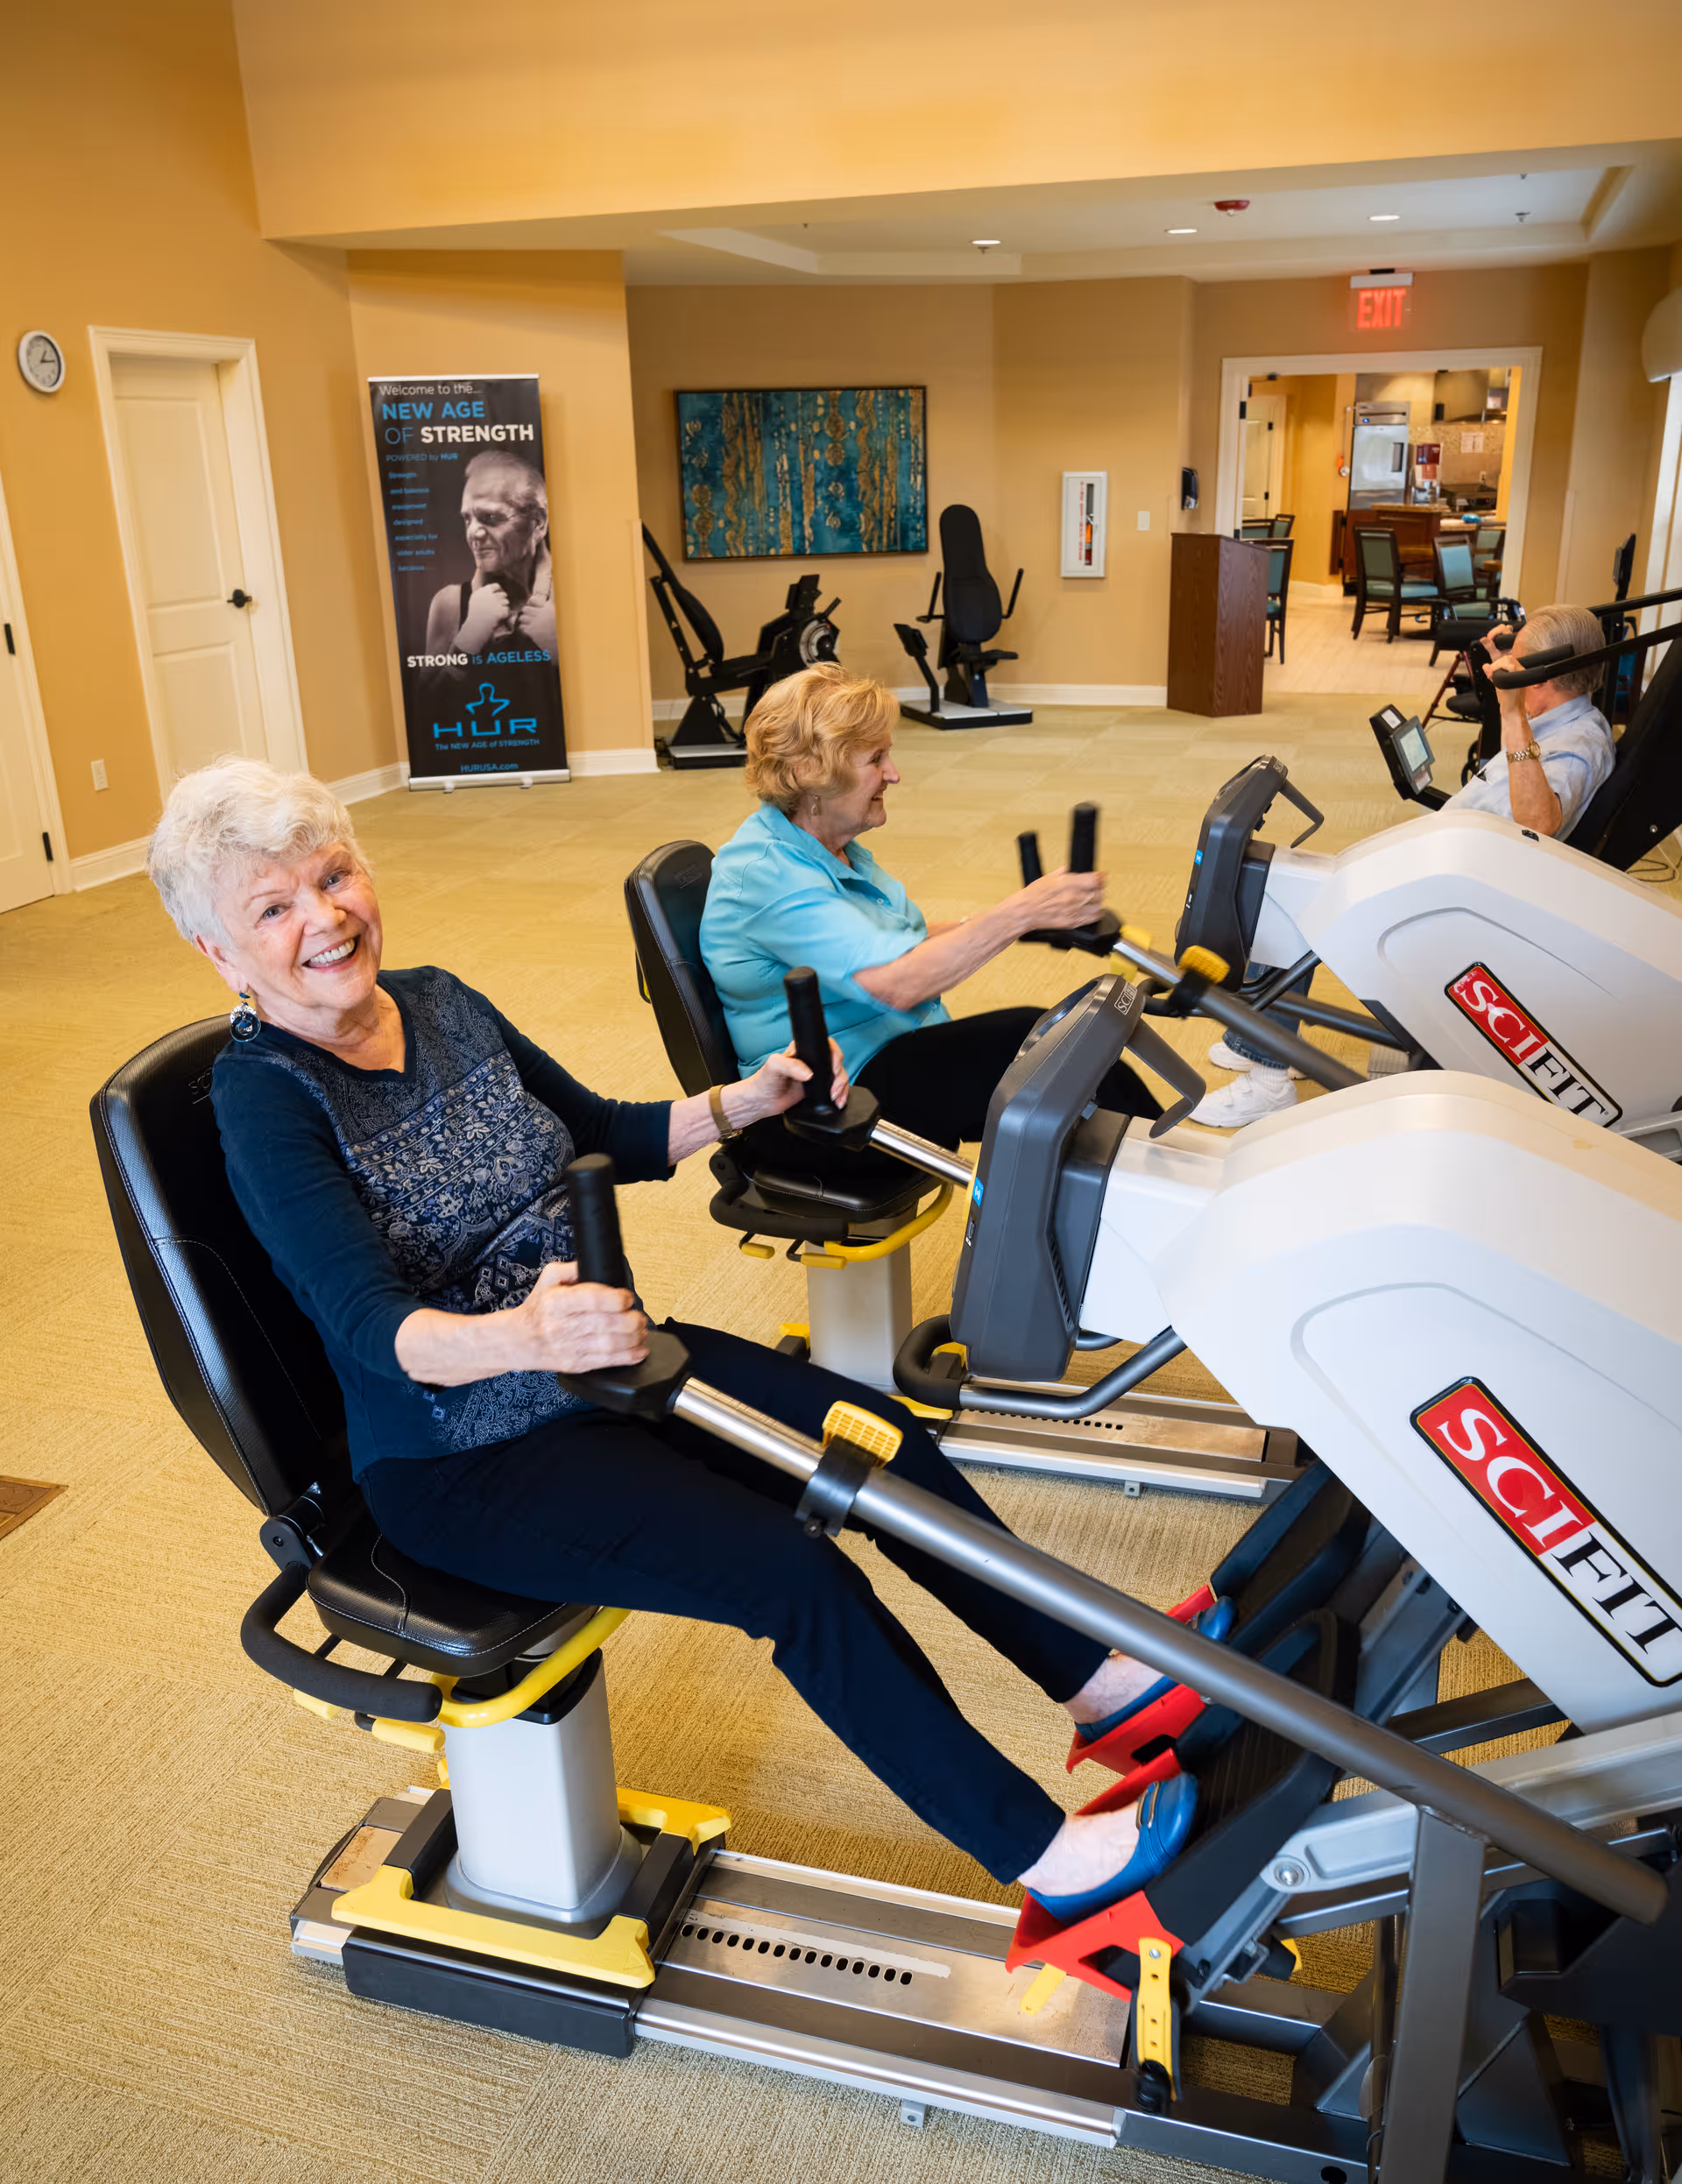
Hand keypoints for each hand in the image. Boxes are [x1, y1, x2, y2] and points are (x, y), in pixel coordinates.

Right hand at [455, 583, 510, 653]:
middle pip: (503, 594)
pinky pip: (507, 610)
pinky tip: (499, 619)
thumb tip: (496, 590)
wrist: (475, 628)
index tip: (500, 597)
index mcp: (481, 591)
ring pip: (506, 602)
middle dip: (503, 600)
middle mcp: (488, 594)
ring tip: (498, 614)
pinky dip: (505, 615)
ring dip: (504, 608)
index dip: (499, 591)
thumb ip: (484, 594)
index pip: (495, 586)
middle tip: (500, 608)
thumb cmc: (475, 616)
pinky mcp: (500, 610)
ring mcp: (494, 602)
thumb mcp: (475, 601)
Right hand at [513, 1261, 647, 1372]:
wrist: (519, 1341)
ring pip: (609, 1345)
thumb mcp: (548, 1280)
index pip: (590, 1299)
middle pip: (604, 1324)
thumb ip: (572, 1269)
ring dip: (633, 1338)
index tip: (627, 1297)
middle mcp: (561, 1326)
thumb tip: (595, 1264)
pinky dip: (628, 1357)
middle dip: (630, 1320)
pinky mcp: (576, 1365)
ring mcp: (569, 1348)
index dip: (615, 1298)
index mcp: (556, 1302)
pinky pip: (606, 1362)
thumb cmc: (538, 1308)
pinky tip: (640, 1350)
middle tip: (639, 1316)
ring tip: (641, 1330)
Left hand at [736, 1038, 849, 1123]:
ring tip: (836, 1098)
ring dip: (842, 1087)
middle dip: (840, 1076)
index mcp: (802, 1050)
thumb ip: (790, 1065)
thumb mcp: (774, 1066)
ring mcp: (815, 1075)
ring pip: (838, 1077)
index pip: (826, 1046)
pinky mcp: (816, 1089)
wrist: (760, 1102)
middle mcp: (811, 1061)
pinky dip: (840, 1096)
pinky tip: (838, 1102)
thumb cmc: (763, 1081)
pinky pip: (834, 1089)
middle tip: (833, 1089)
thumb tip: (808, 1073)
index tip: (834, 1069)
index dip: (835, 1056)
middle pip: (836, 1063)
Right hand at [1012, 867, 1105, 933]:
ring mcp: (1074, 911)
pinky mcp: (1072, 922)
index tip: (1102, 876)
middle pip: (1099, 893)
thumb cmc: (1033, 896)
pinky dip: (1095, 914)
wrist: (1025, 912)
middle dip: (1099, 889)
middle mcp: (1073, 897)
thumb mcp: (1048, 877)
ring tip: (1094, 900)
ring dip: (1098, 903)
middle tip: (1095, 888)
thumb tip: (1070, 869)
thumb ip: (1063, 873)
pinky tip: (1092, 911)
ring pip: (1099, 907)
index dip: (1101, 877)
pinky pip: (1092, 919)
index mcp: (1068, 883)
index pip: (1095, 879)